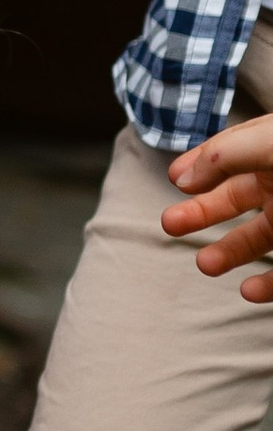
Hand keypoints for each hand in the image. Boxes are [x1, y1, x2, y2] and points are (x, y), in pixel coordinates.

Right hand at [163, 115, 272, 296]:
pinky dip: (267, 286)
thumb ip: (223, 154)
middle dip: (200, 213)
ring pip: (258, 238)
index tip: (173, 178)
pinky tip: (248, 290)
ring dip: (228, 253)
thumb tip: (182, 180)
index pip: (229, 156)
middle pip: (235, 199)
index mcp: (270, 150)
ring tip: (204, 265)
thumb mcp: (267, 140)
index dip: (198, 165)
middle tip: (168, 224)